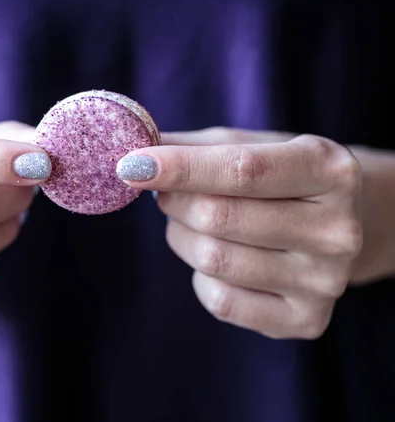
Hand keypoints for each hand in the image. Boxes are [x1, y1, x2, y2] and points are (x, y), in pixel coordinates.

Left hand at [118, 127, 362, 338]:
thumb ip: (195, 148)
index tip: (131, 164)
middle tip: (164, 192)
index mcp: (329, 171)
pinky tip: (217, 259)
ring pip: (214, 260)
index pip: (242, 171)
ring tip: (191, 223)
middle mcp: (337, 230)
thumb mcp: (250, 147)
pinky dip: (201, 276)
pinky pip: (221, 301)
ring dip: (181, 236)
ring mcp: (324, 281)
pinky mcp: (306, 320)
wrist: (334, 226)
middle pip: (220, 217)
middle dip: (175, 201)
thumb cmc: (280, 179)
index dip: (181, 168)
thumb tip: (133, 148)